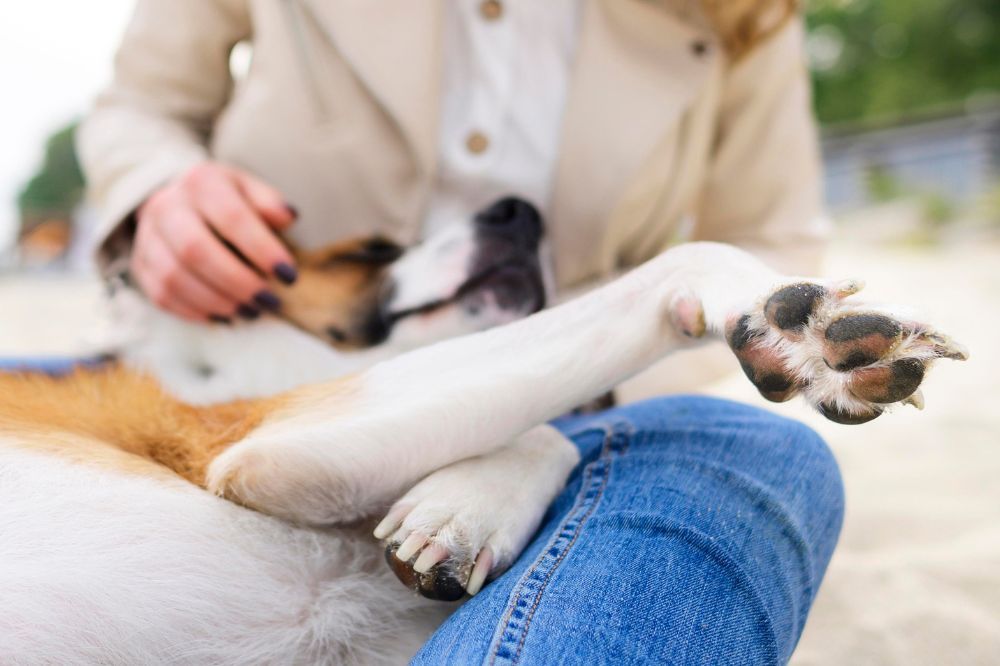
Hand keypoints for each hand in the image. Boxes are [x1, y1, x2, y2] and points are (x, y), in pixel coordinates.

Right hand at [131, 161, 298, 321]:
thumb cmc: (227, 200)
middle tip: (270, 301)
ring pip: (174, 278)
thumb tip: (287, 218)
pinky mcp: (141, 265)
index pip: (231, 216)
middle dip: (237, 282)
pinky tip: (224, 316)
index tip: (289, 275)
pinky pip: (162, 296)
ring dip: (218, 302)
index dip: (262, 249)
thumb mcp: (251, 190)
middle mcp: (167, 206)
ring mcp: (148, 236)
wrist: (180, 202)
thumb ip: (270, 203)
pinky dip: (196, 311)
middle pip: (195, 250)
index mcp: (201, 182)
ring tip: (251, 311)